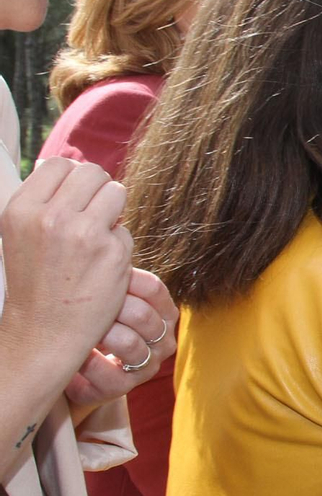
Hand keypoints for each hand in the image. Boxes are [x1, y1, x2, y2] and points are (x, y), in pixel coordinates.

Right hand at [0, 158, 132, 377]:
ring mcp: (83, 233)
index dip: (73, 179)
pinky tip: (100, 266)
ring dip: (114, 212)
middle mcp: (50, 216)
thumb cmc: (36, 281)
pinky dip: (119, 245)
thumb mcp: (21, 234)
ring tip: (97, 237)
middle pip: (93, 172)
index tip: (74, 198)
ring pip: (116, 192)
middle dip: (98, 190)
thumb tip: (72, 170)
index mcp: (22, 209)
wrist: (44, 331)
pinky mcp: (112, 251)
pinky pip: (125, 230)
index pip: (60, 164)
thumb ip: (44, 201)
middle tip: (93, 215)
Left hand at [66, 269, 178, 411]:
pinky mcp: (124, 388)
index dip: (123, 281)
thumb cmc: (86, 321)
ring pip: (129, 343)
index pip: (154, 289)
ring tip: (73, 331)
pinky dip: (87, 363)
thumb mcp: (102, 295)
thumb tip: (107, 234)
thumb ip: (112, 273)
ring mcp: (146, 365)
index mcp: (162, 312)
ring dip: (96, 335)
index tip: (92, 278)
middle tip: (77, 305)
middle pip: (143, 314)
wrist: (69, 366)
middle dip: (106, 308)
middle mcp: (162, 339)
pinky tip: (74, 357)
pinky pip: (111, 374)